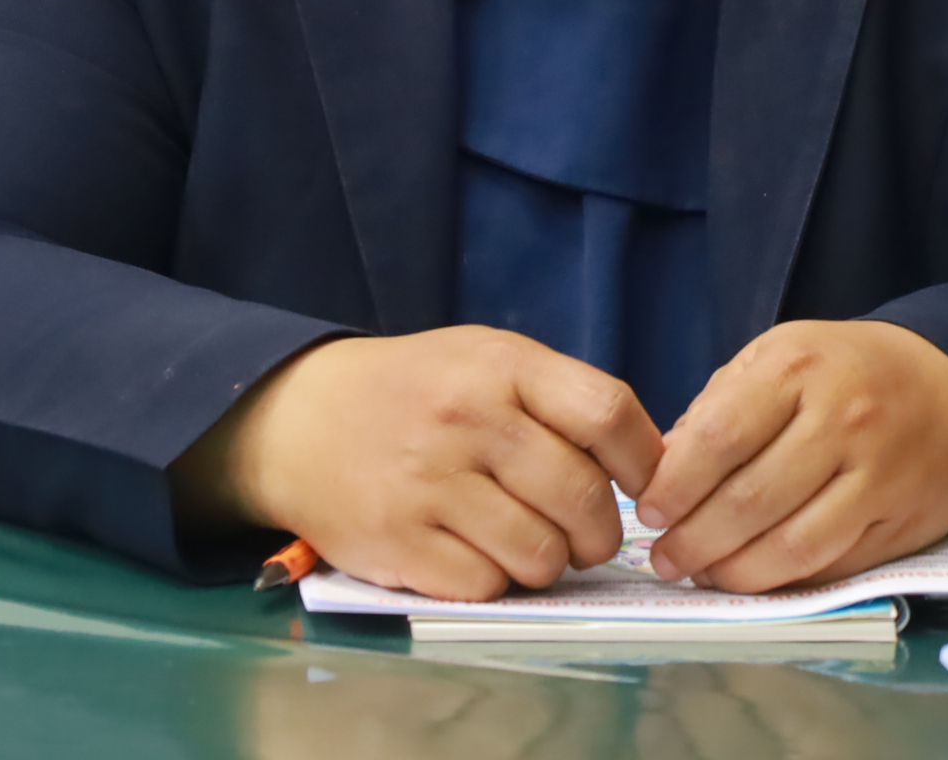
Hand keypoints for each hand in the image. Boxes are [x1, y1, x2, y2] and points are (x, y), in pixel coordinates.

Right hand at [180, 326, 663, 601]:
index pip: (607, 412)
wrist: (297, 421)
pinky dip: (493, 582)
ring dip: (547, 563)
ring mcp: (429, 484)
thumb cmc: (414, 393)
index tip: (643, 487)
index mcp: (500, 367)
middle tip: (585, 536)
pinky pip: (485, 586)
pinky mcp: (398, 543)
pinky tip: (475, 555)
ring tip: (526, 544)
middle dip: (599, 533)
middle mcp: (467, 420)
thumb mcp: (484, 361)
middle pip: (583, 498)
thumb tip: (650, 466)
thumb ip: (559, 401)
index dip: (644, 461)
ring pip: (540, 556)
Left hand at [632, 320, 947, 593]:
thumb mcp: (779, 356)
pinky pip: (833, 566)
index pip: (721, 436)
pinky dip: (785, 580)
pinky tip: (756, 575)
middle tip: (665, 559)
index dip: (676, 484)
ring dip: (736, 572)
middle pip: (752, 500)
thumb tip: (665, 471)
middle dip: (696, 540)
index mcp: (799, 367)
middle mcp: (844, 420)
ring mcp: (879, 476)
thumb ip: (721, 406)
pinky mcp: (904, 522)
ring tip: (704, 574)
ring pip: (794, 545)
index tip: (649, 510)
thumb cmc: (846, 371)